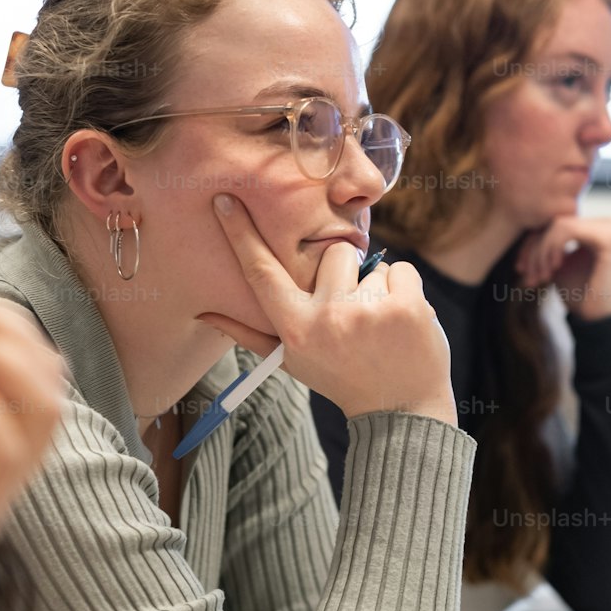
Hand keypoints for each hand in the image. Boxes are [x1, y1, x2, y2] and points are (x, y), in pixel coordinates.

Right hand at [196, 194, 455, 424]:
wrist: (401, 410)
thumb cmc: (341, 378)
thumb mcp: (290, 360)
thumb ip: (248, 333)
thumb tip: (205, 312)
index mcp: (295, 328)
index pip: (260, 272)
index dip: (241, 234)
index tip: (225, 199)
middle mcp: (328, 317)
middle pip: (332, 254)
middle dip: (346, 274)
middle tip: (355, 313)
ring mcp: (368, 310)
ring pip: (370, 263)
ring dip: (377, 287)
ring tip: (380, 323)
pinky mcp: (406, 306)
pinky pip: (401, 269)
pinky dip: (405, 290)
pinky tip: (402, 321)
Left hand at [515, 215, 610, 320]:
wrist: (594, 317)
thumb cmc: (577, 292)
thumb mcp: (555, 264)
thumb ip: (545, 245)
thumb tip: (522, 229)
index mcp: (593, 228)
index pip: (554, 224)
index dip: (532, 244)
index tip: (520, 268)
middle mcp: (604, 224)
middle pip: (554, 223)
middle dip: (535, 250)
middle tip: (526, 275)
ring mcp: (608, 229)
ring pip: (559, 225)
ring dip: (542, 251)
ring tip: (541, 277)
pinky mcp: (608, 238)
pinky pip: (568, 230)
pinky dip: (554, 247)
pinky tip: (554, 267)